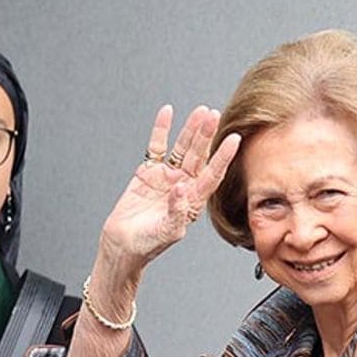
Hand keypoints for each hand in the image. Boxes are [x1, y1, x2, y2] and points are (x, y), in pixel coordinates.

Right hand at [97, 105, 240, 273]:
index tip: (234, 140)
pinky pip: (157, 146)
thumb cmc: (148, 243)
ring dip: (191, 130)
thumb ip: (176, 211)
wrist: (123, 244)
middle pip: (199, 156)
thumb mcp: (167, 231)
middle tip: (214, 115)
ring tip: (200, 112)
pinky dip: (162, 129)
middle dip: (207, 136)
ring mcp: (167, 176)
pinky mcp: (148, 171)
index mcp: (194, 200)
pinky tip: (168, 112)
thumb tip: (181, 189)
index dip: (223, 157)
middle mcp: (184, 185)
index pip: (212, 174)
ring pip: (182, 148)